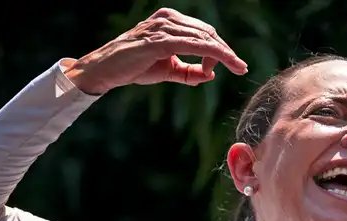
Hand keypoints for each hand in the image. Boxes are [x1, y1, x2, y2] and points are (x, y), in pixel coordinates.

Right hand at [64, 7, 247, 94]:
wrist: (106, 70)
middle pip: (208, 33)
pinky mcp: (159, 40)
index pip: (204, 32)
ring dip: (224, 54)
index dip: (221, 49)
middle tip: (240, 67)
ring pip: (204, 37)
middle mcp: (168, 19)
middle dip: (226, 51)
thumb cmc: (134, 67)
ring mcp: (163, 28)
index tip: (235, 64)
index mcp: (170, 21)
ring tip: (237, 67)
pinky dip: (211, 54)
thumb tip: (210, 75)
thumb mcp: (167, 70)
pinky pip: (193, 45)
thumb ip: (188, 72)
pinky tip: (220, 64)